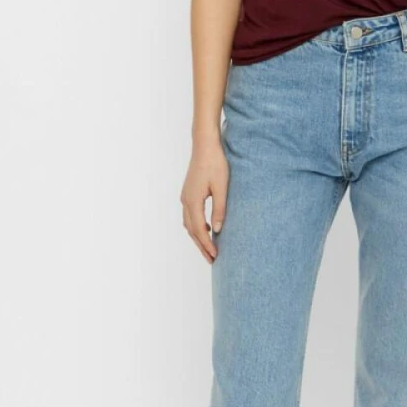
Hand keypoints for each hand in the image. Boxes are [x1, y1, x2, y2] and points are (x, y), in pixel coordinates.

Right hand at [181, 139, 229, 262]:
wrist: (205, 146)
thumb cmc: (216, 164)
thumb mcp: (222, 187)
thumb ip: (219, 209)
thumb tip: (218, 230)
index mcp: (193, 201)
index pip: (200, 230)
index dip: (207, 245)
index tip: (216, 256)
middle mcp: (185, 201)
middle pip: (192, 230)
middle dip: (201, 246)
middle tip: (212, 260)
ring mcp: (185, 197)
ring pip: (189, 224)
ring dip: (198, 238)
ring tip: (208, 249)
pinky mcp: (188, 193)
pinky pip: (190, 216)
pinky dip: (196, 227)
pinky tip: (207, 229)